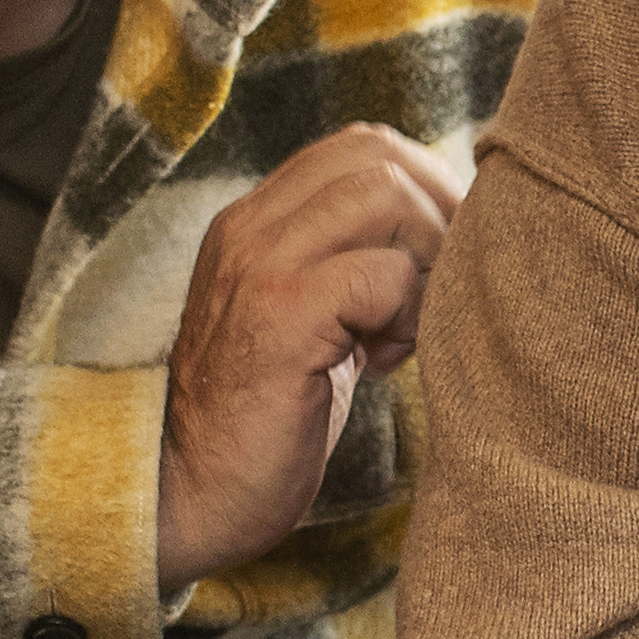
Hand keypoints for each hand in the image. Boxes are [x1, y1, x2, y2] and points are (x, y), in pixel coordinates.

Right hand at [155, 127, 466, 585]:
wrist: (193, 494)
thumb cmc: (266, 417)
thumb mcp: (310, 320)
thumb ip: (352, 266)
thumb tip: (446, 233)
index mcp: (257, 221)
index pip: (360, 144)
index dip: (425, 183)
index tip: (444, 252)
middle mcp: (252, 227)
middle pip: (381, 157)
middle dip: (440, 216)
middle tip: (441, 290)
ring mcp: (261, 265)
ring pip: (386, 197)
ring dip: (427, 259)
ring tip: (408, 326)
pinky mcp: (281, 316)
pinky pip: (381, 274)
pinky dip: (408, 313)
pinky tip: (385, 362)